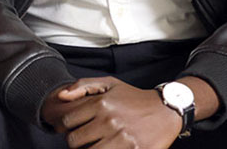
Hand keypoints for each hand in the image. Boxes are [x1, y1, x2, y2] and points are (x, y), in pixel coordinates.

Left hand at [43, 77, 180, 148]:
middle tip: (84, 139)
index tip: (71, 128)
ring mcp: (122, 139)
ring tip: (95, 144)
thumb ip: (82, 86)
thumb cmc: (133, 98)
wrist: (166, 110)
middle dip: (75, 141)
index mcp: (101, 104)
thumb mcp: (109, 84)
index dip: (64, 127)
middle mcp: (109, 121)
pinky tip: (107, 146)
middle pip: (74, 141)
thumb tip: (60, 96)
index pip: (66, 121)